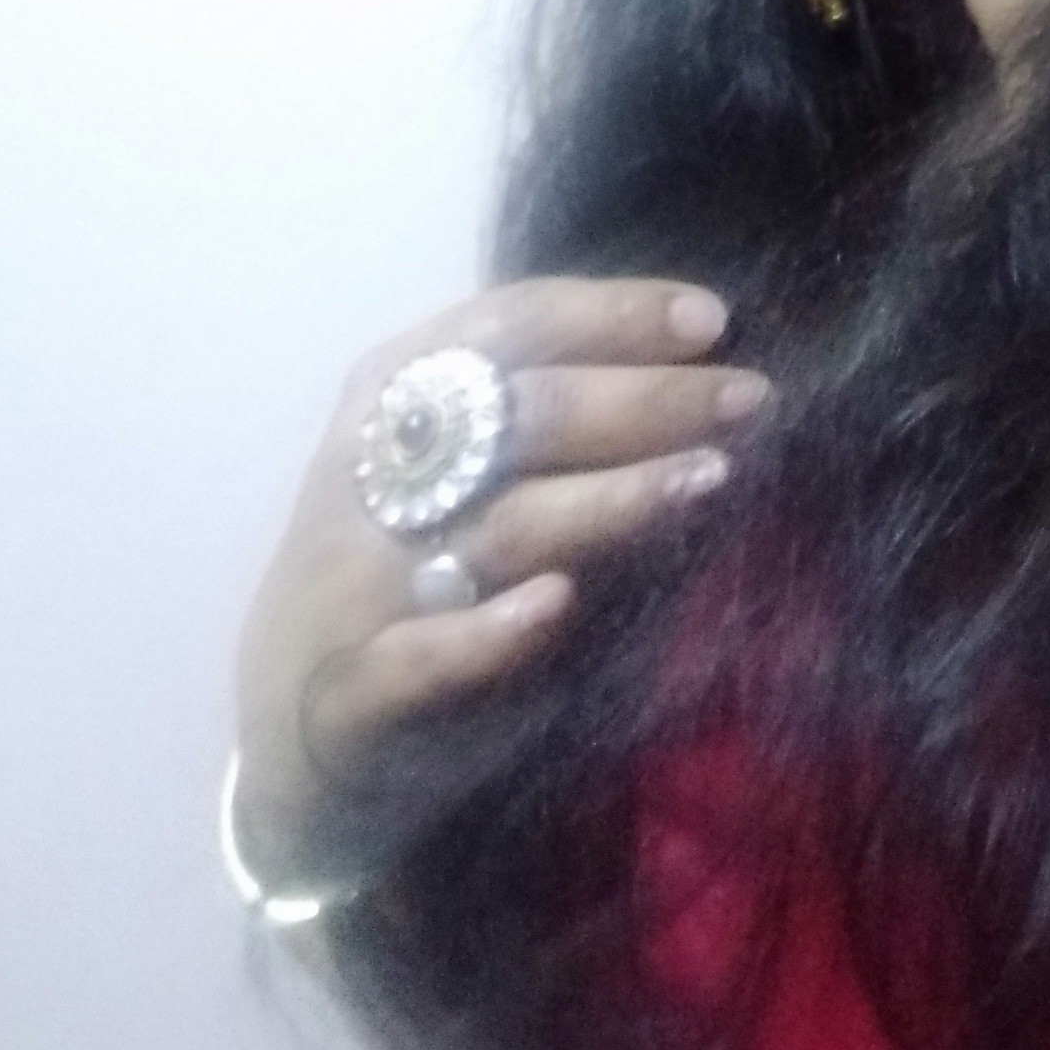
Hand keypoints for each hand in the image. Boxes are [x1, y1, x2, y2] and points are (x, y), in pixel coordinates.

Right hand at [234, 277, 768, 890]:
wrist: (299, 735)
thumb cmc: (408, 566)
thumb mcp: (450, 468)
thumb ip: (542, 416)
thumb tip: (694, 370)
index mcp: (392, 396)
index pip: (508, 326)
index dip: (611, 315)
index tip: (713, 320)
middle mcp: (372, 479)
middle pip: (519, 417)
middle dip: (645, 400)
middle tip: (750, 398)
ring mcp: (357, 588)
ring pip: (496, 526)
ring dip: (610, 499)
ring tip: (708, 478)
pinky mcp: (352, 698)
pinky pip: (422, 658)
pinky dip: (489, 631)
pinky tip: (559, 603)